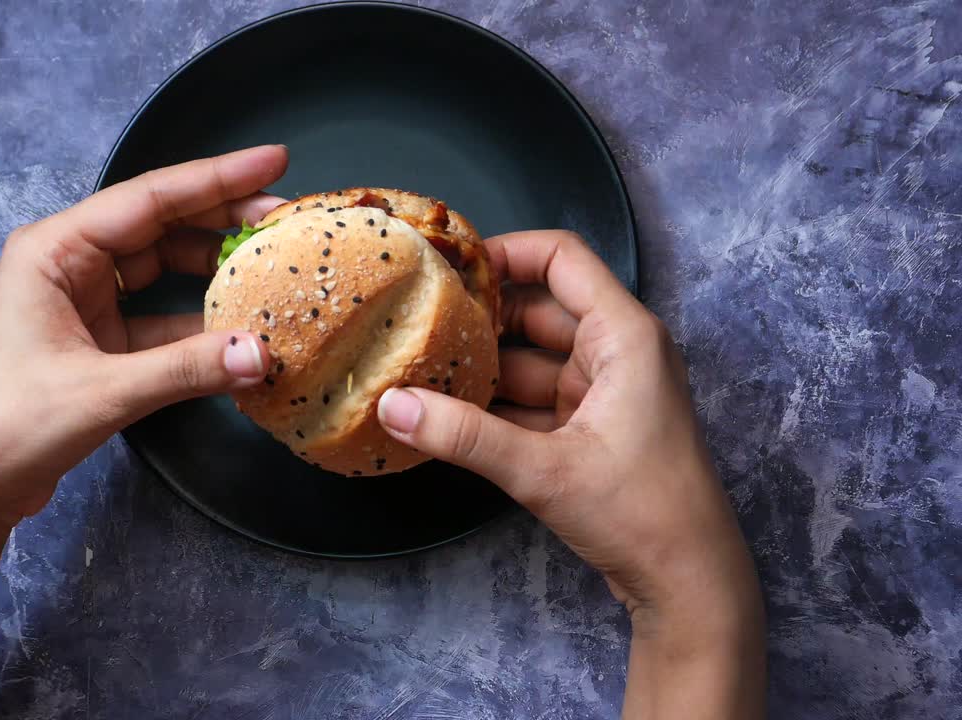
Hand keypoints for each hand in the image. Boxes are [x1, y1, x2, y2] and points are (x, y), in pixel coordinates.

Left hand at [0, 146, 286, 522]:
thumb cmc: (9, 424)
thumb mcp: (103, 391)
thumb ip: (186, 368)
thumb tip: (261, 352)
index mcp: (55, 249)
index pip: (149, 199)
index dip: (217, 179)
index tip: (274, 162)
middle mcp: (69, 264)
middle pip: (159, 227)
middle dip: (222, 219)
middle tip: (287, 217)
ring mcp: (82, 303)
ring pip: (161, 270)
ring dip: (213, 270)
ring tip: (271, 264)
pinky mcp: (95, 343)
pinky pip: (158, 319)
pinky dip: (197, 324)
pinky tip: (238, 329)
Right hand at [376, 231, 763, 717]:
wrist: (688, 584)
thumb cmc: (645, 514)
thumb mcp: (543, 470)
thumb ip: (464, 435)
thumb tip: (395, 407)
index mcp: (624, 337)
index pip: (560, 259)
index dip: (504, 252)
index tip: (450, 264)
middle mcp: (617, 353)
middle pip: (537, 308)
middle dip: (480, 315)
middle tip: (419, 317)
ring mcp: (604, 392)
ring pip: (530, 359)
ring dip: (482, 366)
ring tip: (421, 367)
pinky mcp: (591, 428)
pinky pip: (533, 399)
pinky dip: (495, 404)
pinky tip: (448, 413)